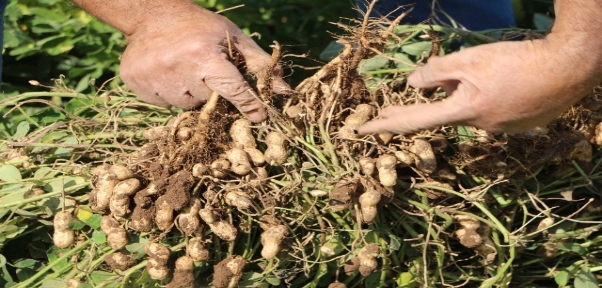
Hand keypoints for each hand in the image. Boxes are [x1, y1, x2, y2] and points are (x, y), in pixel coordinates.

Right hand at [119, 7, 288, 121]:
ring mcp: (154, 77)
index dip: (247, 104)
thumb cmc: (200, 28)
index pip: (232, 89)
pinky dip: (168, 94)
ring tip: (185, 70)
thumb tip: (283, 87)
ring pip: (184, 105)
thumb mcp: (232, 38)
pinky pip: (162, 104)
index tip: (258, 117)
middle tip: (204, 71)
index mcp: (204, 54)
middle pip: (207, 101)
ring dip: (189, 94)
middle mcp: (178, 67)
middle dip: (211, 91)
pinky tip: (167, 73)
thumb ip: (258, 63)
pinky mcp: (136, 83)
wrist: (152, 15)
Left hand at [358, 37, 601, 134]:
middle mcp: (477, 127)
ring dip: (463, 93)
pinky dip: (485, 96)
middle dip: (418, 107)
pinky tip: (503, 81)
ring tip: (487, 69)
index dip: (383, 124)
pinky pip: (490, 110)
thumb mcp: (469, 60)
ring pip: (468, 108)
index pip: (412, 122)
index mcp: (462, 112)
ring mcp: (499, 129)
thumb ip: (436, 72)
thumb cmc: (517, 61)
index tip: (359, 131)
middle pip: (440, 114)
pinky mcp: (517, 125)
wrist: (570, 68)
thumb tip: (411, 84)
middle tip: (395, 105)